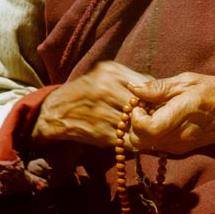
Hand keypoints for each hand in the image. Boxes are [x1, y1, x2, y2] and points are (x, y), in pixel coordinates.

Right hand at [32, 61, 152, 148]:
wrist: (56, 111)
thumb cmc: (87, 91)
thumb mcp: (105, 74)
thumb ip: (131, 78)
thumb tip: (158, 88)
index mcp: (110, 73)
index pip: (147, 86)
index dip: (155, 97)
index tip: (157, 103)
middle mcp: (105, 90)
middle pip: (143, 106)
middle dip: (150, 114)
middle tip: (154, 119)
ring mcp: (103, 113)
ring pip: (137, 125)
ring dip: (143, 129)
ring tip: (144, 129)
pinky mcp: (101, 134)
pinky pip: (127, 140)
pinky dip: (133, 141)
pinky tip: (131, 137)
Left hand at [128, 72, 214, 154]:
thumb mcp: (189, 81)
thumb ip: (159, 88)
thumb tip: (134, 89)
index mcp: (181, 115)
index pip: (145, 129)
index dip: (136, 118)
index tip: (141, 104)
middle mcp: (178, 137)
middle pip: (139, 141)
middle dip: (133, 125)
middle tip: (142, 108)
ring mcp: (179, 147)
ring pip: (145, 146)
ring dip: (141, 131)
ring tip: (153, 113)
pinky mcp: (180, 151)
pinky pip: (155, 147)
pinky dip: (150, 136)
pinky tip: (161, 121)